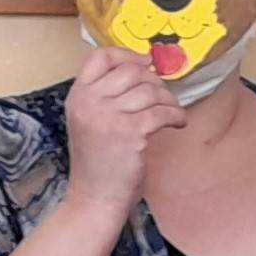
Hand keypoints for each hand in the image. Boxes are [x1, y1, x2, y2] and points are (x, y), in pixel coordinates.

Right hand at [63, 48, 185, 215]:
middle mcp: (89, 102)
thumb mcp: (89, 122)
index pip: (99, 57)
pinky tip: (177, 123)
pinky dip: (176, 116)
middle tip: (163, 98)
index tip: (145, 63)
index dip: (126, 55)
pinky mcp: (130, 132)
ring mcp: (108, 116)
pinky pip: (162, 111)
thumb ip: (105, 97)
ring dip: (168, 100)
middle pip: (131, 71)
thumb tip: (144, 68)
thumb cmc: (97, 164)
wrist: (94, 200)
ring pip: (150, 90)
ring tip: (171, 113)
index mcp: (77, 97)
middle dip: (154, 82)